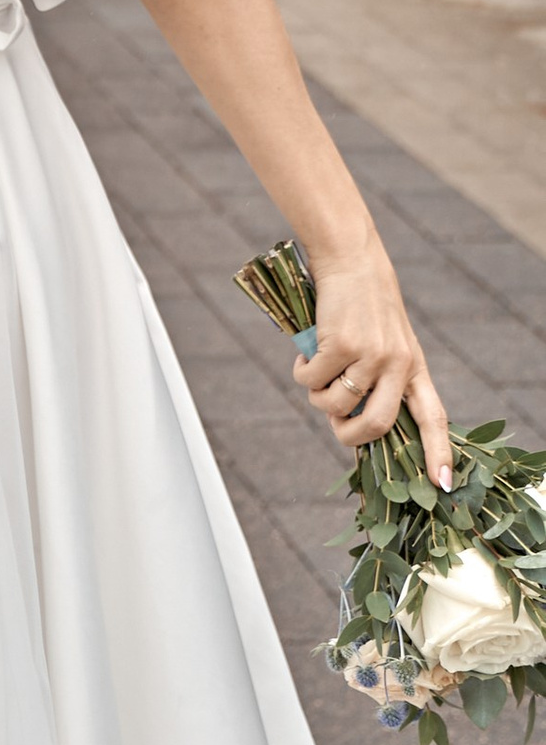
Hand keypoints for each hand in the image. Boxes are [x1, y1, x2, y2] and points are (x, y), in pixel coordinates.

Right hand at [297, 249, 449, 486]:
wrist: (351, 260)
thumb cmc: (365, 306)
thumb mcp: (386, 343)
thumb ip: (379, 380)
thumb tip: (350, 420)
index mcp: (414, 368)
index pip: (434, 417)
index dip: (438, 453)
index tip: (442, 484)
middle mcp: (399, 364)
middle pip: (378, 424)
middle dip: (349, 435)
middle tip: (335, 423)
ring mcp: (371, 354)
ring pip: (336, 404)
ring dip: (317, 398)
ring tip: (314, 374)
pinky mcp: (341, 343)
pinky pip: (312, 379)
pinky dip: (302, 372)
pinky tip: (305, 354)